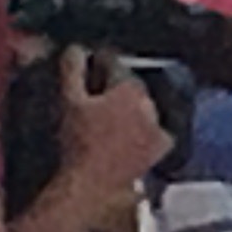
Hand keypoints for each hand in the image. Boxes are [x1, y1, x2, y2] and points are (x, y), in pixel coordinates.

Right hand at [60, 52, 166, 197]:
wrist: (92, 184)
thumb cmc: (77, 141)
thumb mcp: (69, 101)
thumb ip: (73, 70)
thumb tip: (76, 48)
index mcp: (128, 87)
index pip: (114, 63)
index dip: (98, 61)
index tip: (90, 61)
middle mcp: (149, 103)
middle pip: (130, 85)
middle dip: (114, 85)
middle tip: (95, 92)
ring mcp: (157, 125)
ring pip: (142, 107)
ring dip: (129, 107)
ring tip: (109, 116)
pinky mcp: (162, 146)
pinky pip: (155, 129)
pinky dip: (144, 129)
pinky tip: (128, 135)